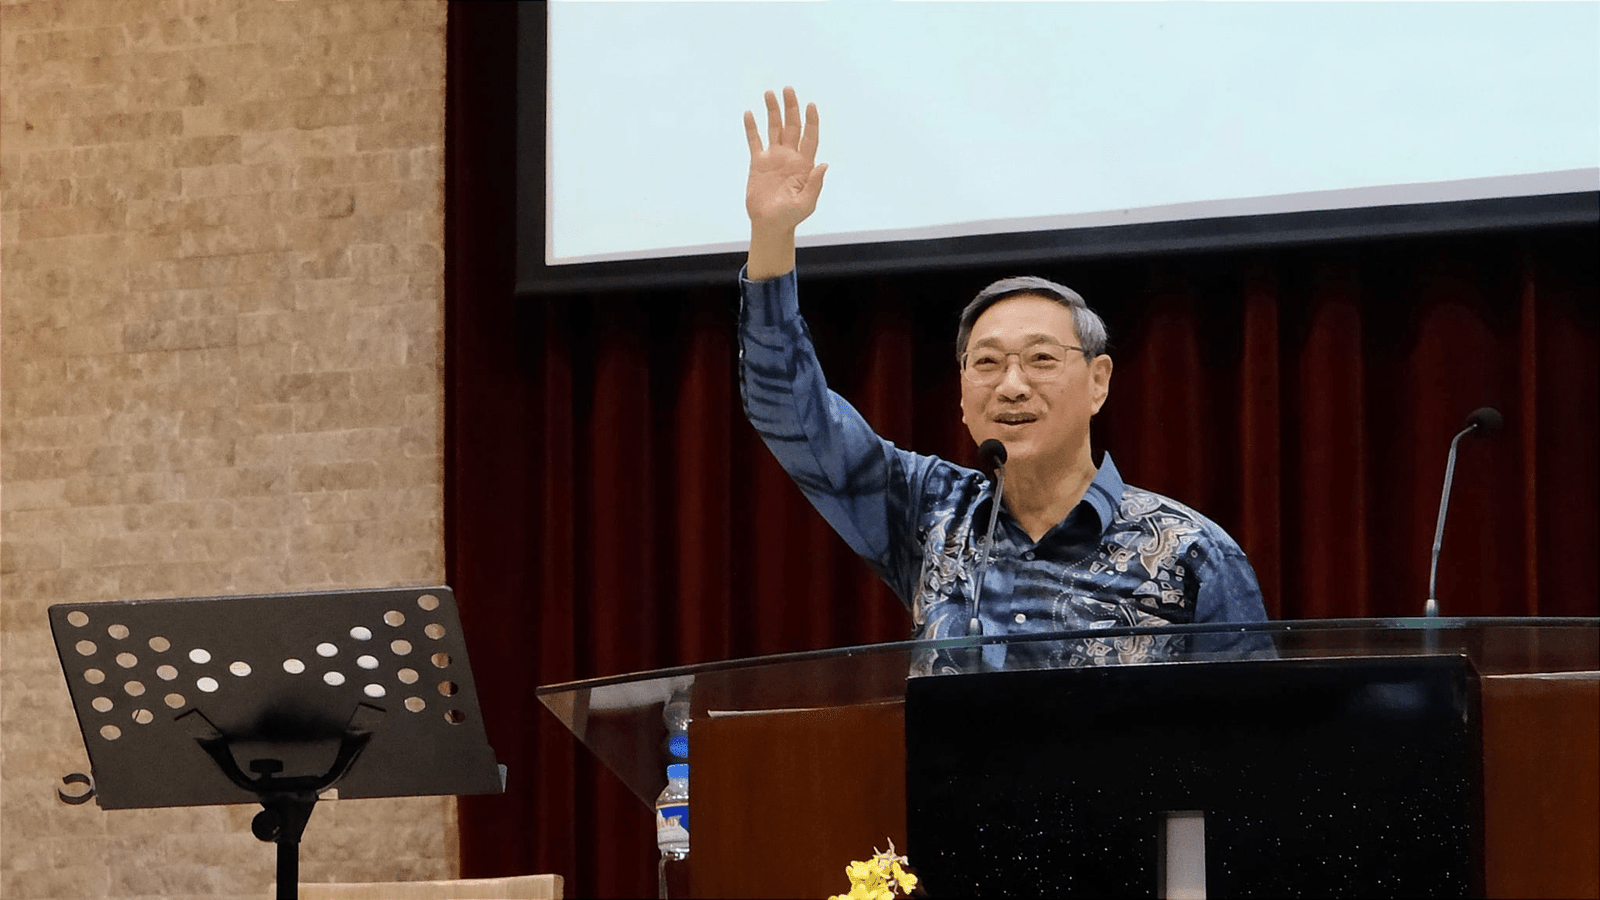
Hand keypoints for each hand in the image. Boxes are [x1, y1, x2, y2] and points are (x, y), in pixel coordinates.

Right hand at [744, 86, 827, 233]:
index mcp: (804, 164)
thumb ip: (815, 184)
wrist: (770, 224)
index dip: (811, 121)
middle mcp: (790, 156)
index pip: (810, 137)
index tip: (810, 105)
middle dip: (791, 108)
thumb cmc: (790, 217)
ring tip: (769, 94)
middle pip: (792, 127)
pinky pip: (755, 141)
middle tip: (788, 90)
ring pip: (774, 129)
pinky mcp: (758, 163)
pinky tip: (749, 114)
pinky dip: (752, 128)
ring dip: (773, 111)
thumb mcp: (806, 203)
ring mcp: (774, 158)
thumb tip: (823, 165)